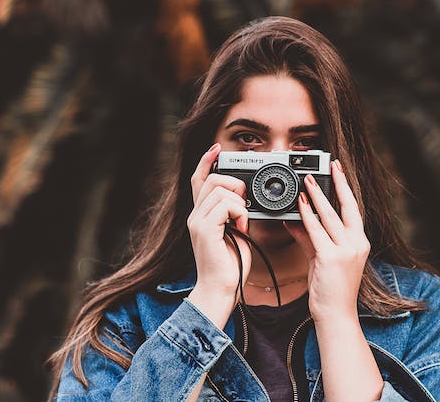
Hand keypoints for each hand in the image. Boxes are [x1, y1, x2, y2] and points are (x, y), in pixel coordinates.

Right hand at [186, 143, 250, 320]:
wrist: (220, 290)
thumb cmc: (229, 266)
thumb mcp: (234, 233)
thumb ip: (233, 215)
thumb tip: (244, 200)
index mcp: (201, 215)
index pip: (199, 180)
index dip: (206, 161)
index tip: (217, 148)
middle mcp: (195, 215)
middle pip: (213, 179)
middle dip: (235, 185)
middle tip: (244, 206)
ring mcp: (197, 221)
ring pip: (221, 190)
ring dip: (240, 203)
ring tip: (242, 223)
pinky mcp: (204, 228)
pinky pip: (226, 204)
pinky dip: (240, 213)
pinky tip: (241, 228)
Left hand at [284, 159, 369, 322]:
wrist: (335, 315)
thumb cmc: (331, 289)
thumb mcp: (321, 258)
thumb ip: (309, 237)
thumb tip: (295, 218)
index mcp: (359, 243)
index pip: (354, 209)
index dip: (346, 188)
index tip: (339, 170)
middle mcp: (357, 244)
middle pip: (347, 207)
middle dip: (337, 183)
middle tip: (328, 165)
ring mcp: (346, 251)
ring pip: (331, 217)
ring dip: (317, 197)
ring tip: (307, 181)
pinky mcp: (332, 258)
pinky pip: (317, 232)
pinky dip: (308, 217)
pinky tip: (300, 205)